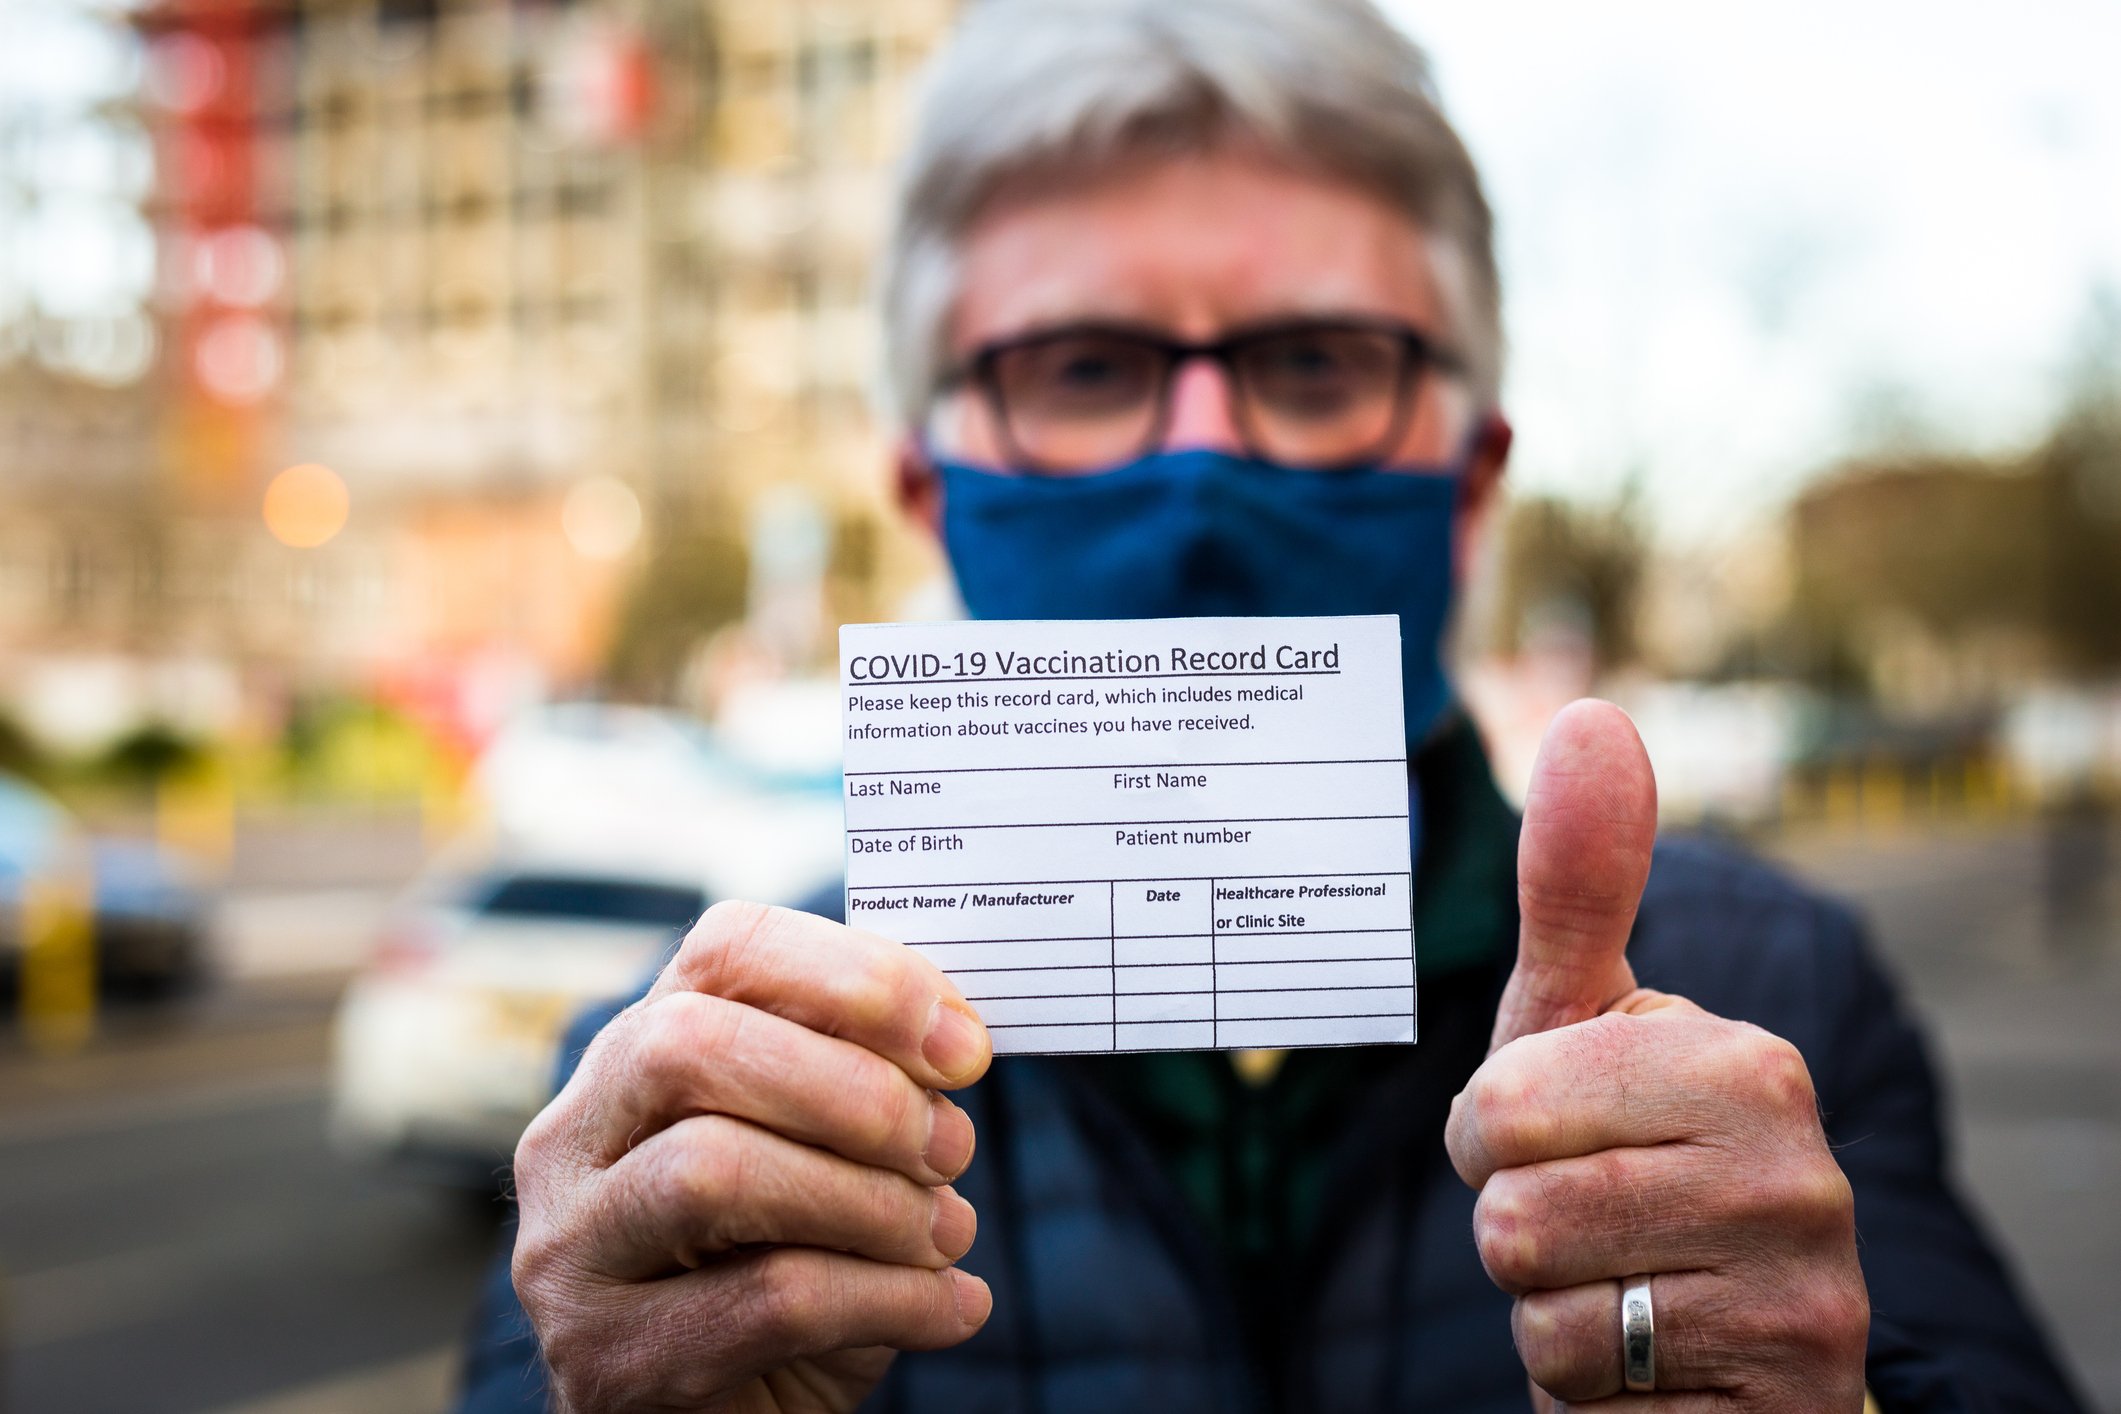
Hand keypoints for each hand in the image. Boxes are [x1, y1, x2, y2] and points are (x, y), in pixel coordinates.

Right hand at [511, 901, 994, 1412]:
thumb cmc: (790, 1263)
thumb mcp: (824, 1155)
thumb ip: (863, 1081)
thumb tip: (953, 1039)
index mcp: (636, 1053)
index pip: (725, 951)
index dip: (853, 975)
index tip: (961, 1044)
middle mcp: (575, 1139)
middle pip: (692, 1046)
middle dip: (852, 1089)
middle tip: (949, 1146)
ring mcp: (573, 1252)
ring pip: (714, 1171)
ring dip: (868, 1200)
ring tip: (947, 1233)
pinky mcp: (610, 1360)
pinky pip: (766, 1302)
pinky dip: (890, 1298)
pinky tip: (953, 1305)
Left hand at [1446, 702, 1868, 1409]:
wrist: (1724, 1335)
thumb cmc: (1621, 1150)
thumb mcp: (1581, 1022)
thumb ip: (1581, 883)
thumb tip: (1592, 716)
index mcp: (1745, 1062)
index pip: (1503, 1105)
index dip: (1492, 1136)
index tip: (1555, 1134)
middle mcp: (1799, 1171)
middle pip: (1513, 1209)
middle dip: (1513, 1220)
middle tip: (1586, 1215)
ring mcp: (1803, 1293)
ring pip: (1541, 1302)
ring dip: (1548, 1303)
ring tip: (1618, 1278)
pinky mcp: (1782, 1392)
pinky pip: (1581, 1387)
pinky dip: (1586, 1382)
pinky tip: (1648, 1355)